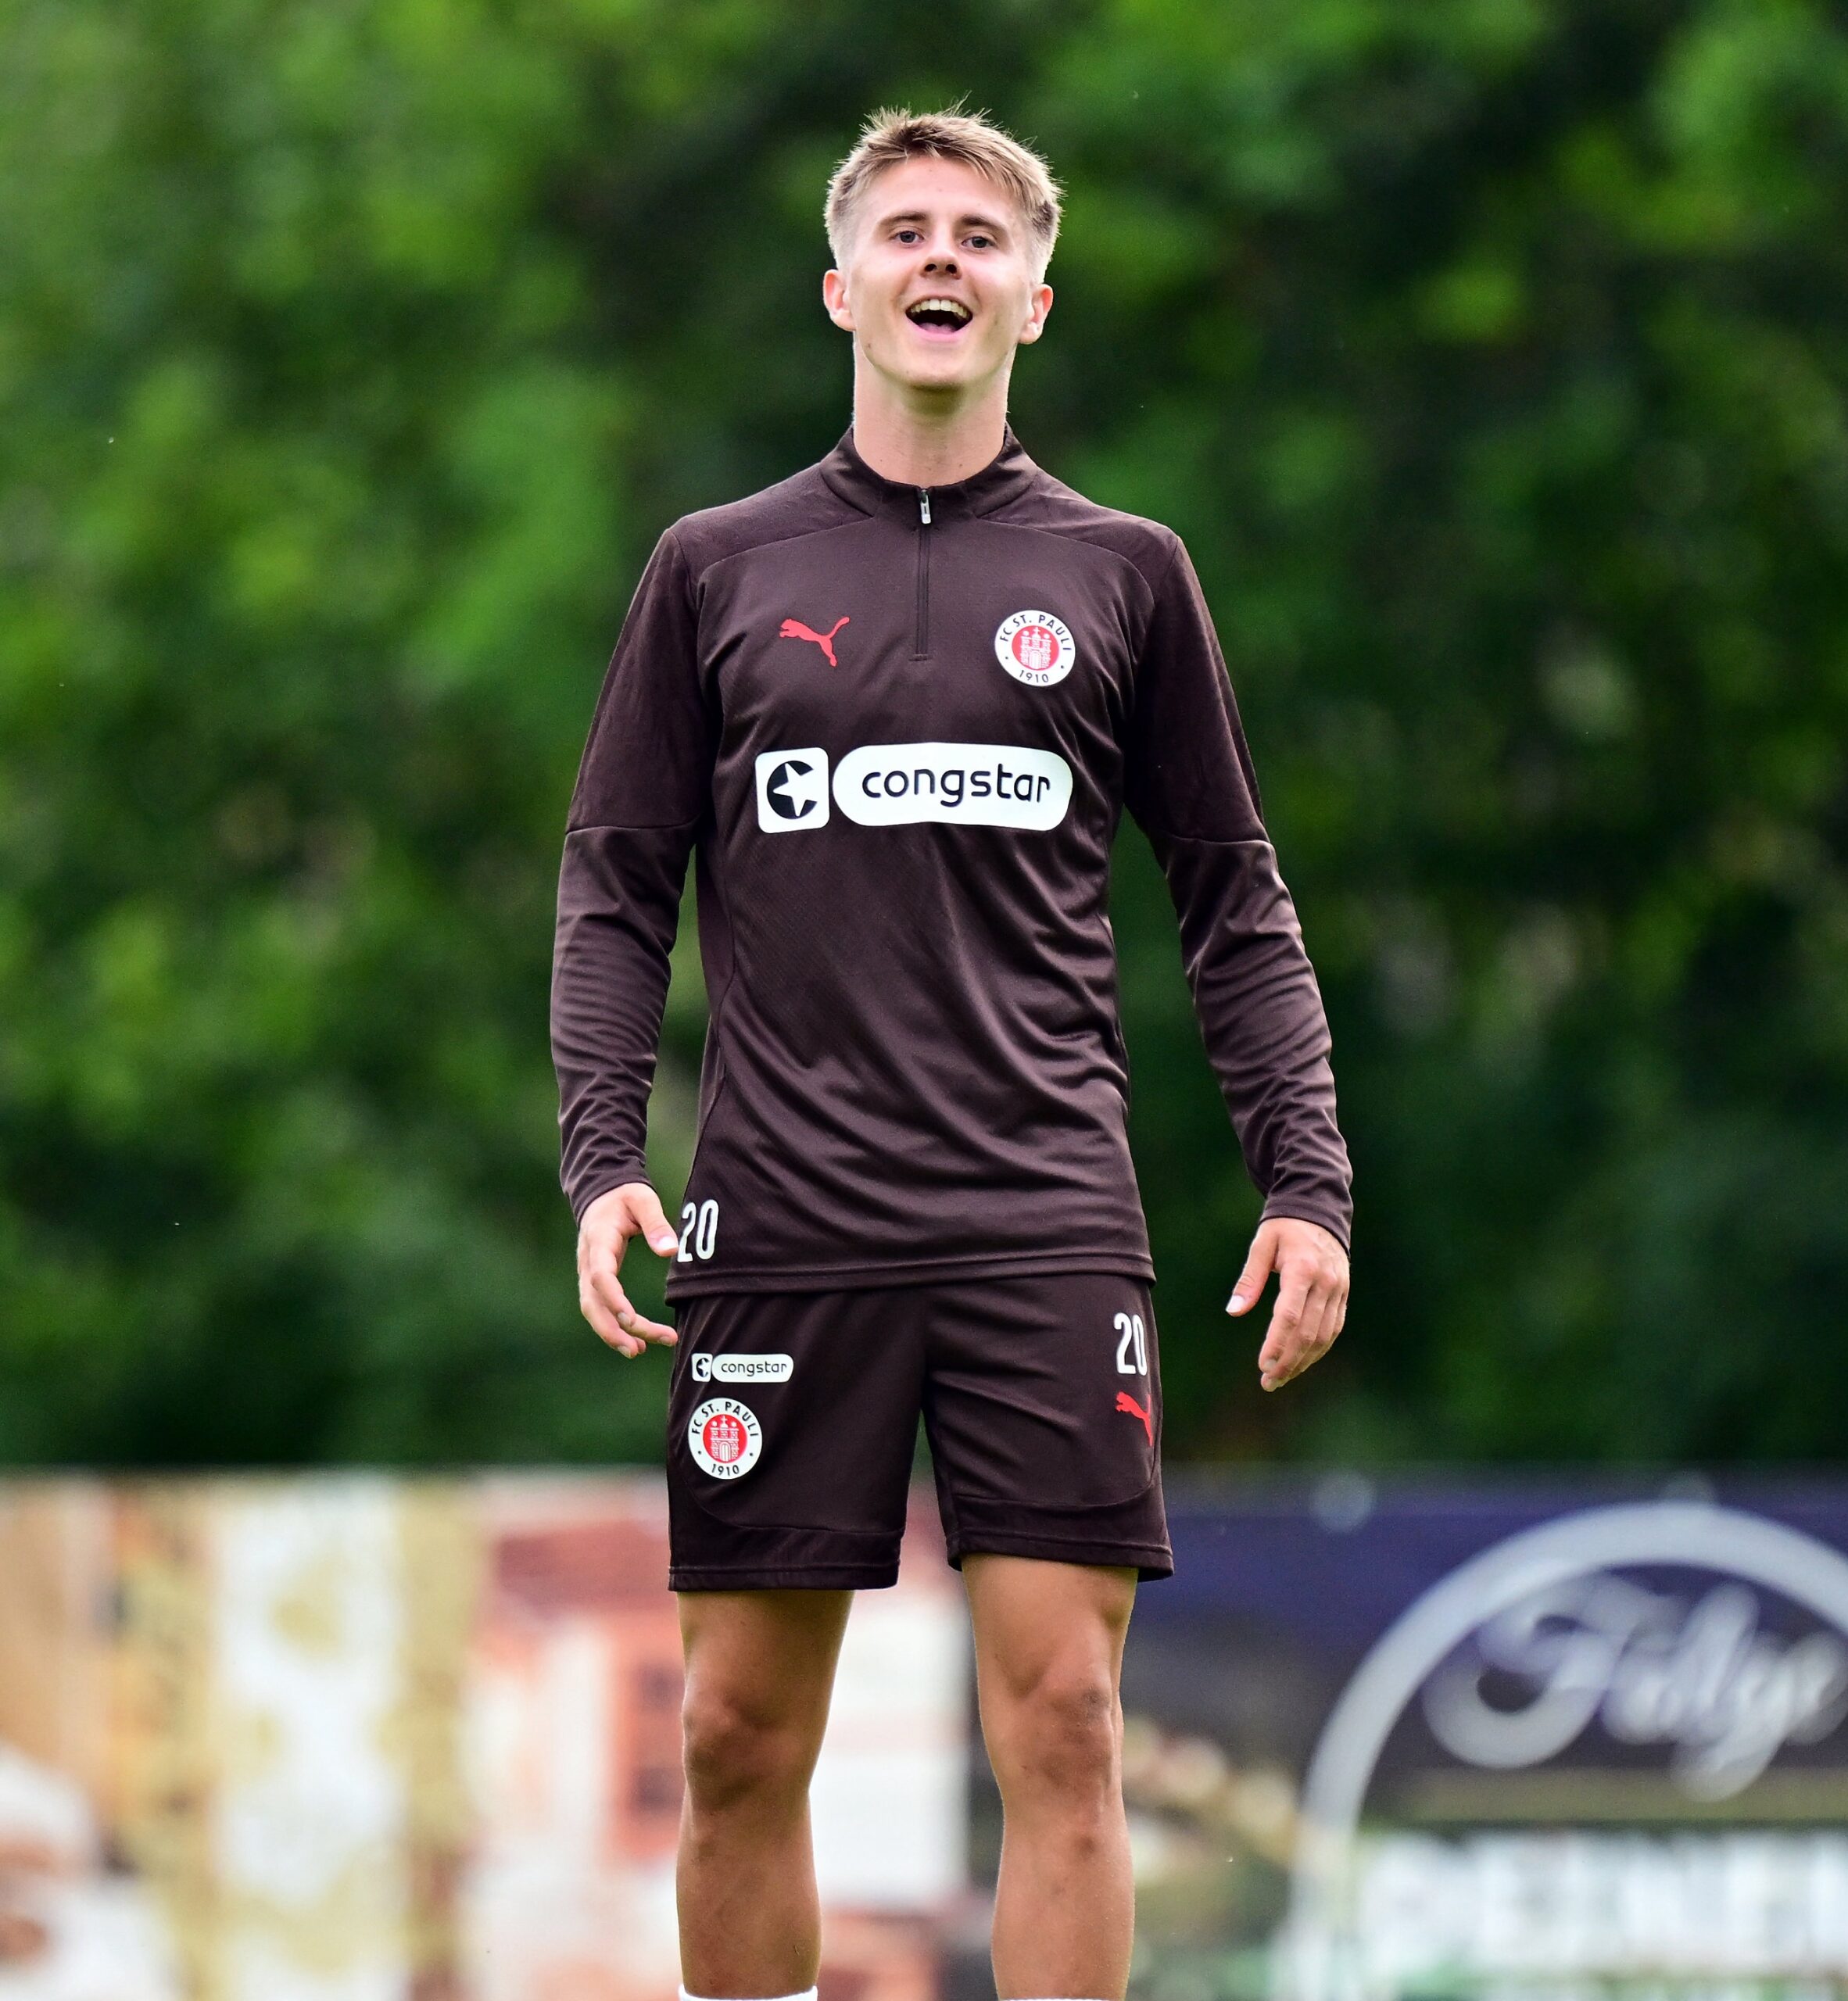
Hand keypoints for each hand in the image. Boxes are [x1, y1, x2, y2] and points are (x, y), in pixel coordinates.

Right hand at [577, 1182, 681, 1358]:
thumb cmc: (625, 1196)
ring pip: (593, 1311)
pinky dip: (614, 1327)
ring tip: (640, 1350)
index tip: (631, 1319)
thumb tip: (671, 1250)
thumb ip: (656, 1223)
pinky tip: (635, 1340)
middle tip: (639, 1348)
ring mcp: (587, 1273)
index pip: (600, 1277)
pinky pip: (599, 1309)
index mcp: (598, 1241)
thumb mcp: (643, 1200)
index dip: (613, 1300)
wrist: (601, 1193)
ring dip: (613, 1334)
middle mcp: (588, 1262)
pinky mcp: (594, 1281)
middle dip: (613, 1329)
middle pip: (594, 1303)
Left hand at [1226, 1217, 1348, 1391]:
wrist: (1320, 1211)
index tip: (1262, 1365)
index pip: (1289, 1316)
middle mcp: (1325, 1282)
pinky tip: (1301, 1363)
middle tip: (1267, 1381)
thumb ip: (1249, 1279)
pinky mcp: (1344, 1295)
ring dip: (1303, 1362)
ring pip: (1324, 1336)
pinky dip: (1318, 1350)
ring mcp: (1338, 1290)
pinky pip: (1333, 1329)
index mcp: (1302, 1269)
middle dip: (1287, 1362)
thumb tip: (1234, 1311)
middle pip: (1308, 1333)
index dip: (1276, 1344)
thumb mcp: (1262, 1245)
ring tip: (1280, 1378)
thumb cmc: (1285, 1228)